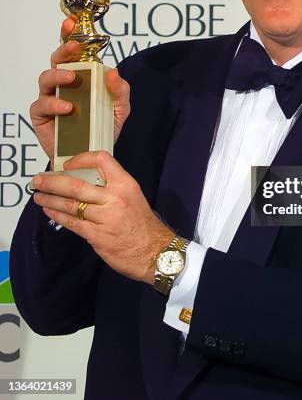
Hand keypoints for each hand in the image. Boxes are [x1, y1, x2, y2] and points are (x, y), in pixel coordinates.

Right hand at [30, 18, 129, 162]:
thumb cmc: (102, 129)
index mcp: (81, 78)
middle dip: (64, 49)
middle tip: (74, 46)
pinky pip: (42, 105)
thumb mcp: (120, 109)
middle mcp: (62, 85)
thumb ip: (120, 91)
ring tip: (72, 79)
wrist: (92, 158)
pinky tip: (68, 108)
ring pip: (46, 79)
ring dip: (59, 76)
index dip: (69, 36)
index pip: (73, 54)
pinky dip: (55, 104)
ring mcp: (50, 99)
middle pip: (57, 61)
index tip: (71, 22)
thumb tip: (114, 71)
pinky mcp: (41, 117)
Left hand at [31, 151, 173, 283]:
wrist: (155, 251)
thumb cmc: (142, 223)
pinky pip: (72, 222)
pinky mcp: (97, 235)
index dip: (81, 159)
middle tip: (38, 180)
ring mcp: (105, 217)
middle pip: (76, 185)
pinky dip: (57, 215)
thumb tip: (85, 183)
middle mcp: (115, 197)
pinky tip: (49, 210)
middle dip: (52, 181)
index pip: (102, 160)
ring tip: (38, 195)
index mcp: (125, 184)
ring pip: (70, 204)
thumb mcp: (133, 197)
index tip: (67, 164)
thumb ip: (112, 189)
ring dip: (50, 199)